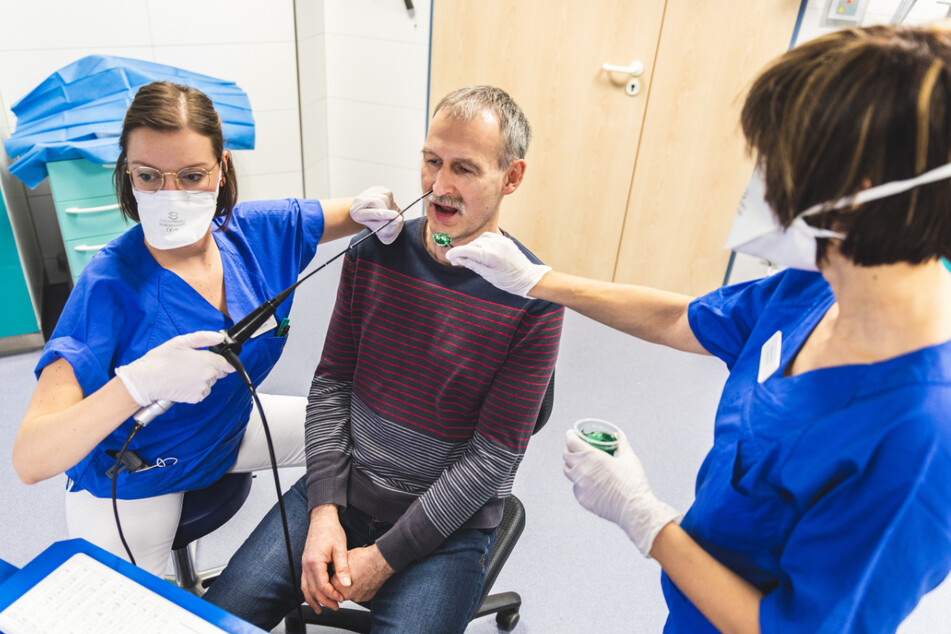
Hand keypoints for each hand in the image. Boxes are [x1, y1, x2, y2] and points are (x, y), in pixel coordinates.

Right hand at [114, 331, 234, 406]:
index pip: (227, 363)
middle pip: (218, 372)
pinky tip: (183, 381)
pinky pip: (202, 391)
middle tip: (191, 363)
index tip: (214, 359)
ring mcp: (203, 388)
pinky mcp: (196, 398)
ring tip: (184, 372)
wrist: (146, 380)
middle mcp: (209, 376)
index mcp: (208, 361)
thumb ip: (204, 338)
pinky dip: (196, 387)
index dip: (221, 360)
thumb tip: (220, 338)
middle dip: (210, 367)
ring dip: (202, 378)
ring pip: (210, 382)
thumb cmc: (161, 359)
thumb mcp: (182, 341)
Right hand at [301, 505, 350, 612]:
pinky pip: (304, 581)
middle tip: (336, 606)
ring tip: (322, 608)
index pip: (322, 586)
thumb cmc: (331, 530)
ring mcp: (304, 564)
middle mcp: (306, 564)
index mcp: (315, 562)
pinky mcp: (306, 562)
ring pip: (305, 587)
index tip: (341, 598)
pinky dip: (309, 591)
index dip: (332, 594)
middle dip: (324, 601)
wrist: (322, 518)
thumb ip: (343, 567)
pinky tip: (315, 595)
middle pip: (313, 590)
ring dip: (313, 599)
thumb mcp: (340, 549)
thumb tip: (347, 583)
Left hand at [330, 544, 393, 602]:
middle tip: (347, 576)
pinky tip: (362, 580)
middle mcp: (346, 593)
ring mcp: (357, 597)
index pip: (330, 585)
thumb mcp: (344, 558)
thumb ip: (335, 567)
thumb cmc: (364, 558)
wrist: (380, 561)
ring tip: (356, 577)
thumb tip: (332, 570)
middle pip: (338, 592)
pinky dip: (359, 590)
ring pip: (349, 595)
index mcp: (338, 584)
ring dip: (350, 589)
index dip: (334, 578)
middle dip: (341, 586)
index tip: (337, 576)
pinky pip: (359, 595)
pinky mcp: (365, 598)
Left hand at [350, 186, 401, 243]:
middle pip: (378, 202)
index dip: (385, 214)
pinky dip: (390, 200)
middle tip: (392, 216)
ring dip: (389, 206)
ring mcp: (366, 193)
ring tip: (386, 211)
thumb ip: (390, 224)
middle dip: (387, 209)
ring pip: (384, 197)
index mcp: (357, 214)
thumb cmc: (379, 226)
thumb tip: (397, 219)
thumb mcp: (384, 230)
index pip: (373, 213)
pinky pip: (387, 193)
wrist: (377, 219)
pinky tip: (385, 205)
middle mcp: (359, 202)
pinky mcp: (374, 189)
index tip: (395, 216)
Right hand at [446, 231, 550, 296]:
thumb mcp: (488, 275)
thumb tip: (459, 258)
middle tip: (458, 261)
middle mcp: (496, 245)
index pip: (468, 250)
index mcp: (491, 256)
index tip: (449, 257)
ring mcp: (501, 241)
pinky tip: (479, 251)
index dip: (456, 252)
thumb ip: (473, 264)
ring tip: (470, 258)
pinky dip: (481, 243)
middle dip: (463, 251)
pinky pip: (488, 237)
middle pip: (473, 244)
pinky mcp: (505, 240)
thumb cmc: (509, 281)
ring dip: (472, 247)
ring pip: (479, 240)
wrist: (528, 278)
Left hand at [563, 429, 680, 557]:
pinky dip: (580, 482)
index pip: (571, 441)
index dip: (570, 435)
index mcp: (592, 456)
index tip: (572, 434)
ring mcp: (580, 485)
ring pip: (568, 471)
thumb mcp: (629, 458)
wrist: (633, 508)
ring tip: (581, 464)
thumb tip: (619, 437)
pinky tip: (589, 482)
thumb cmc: (632, 484)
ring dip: (572, 465)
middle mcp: (582, 470)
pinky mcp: (581, 498)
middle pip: (566, 455)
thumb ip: (622, 444)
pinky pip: (575, 487)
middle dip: (569, 449)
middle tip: (576, 448)